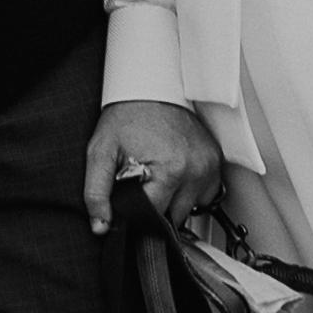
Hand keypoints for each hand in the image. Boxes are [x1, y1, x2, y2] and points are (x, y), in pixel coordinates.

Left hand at [84, 99, 224, 237]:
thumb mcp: (101, 153)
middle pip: (173, 215)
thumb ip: (97, 193)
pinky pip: (206, 192)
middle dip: (156, 205)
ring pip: (191, 207)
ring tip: (159, 174)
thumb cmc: (127, 116)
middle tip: (143, 180)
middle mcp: (195, 170)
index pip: (153, 217)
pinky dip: (191, 189)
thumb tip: (100, 226)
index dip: (137, 212)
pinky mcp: (216, 160)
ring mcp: (209, 166)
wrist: (152, 86)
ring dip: (175, 199)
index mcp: (170, 171)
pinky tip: (175, 172)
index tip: (130, 195)